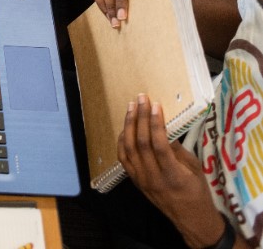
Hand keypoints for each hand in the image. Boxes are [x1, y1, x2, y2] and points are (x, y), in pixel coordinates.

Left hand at [118, 95, 226, 248]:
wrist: (191, 220)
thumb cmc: (197, 192)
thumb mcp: (194, 168)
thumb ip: (177, 149)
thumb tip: (164, 127)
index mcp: (173, 175)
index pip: (159, 145)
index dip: (155, 123)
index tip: (155, 105)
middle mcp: (154, 178)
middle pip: (141, 143)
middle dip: (140, 117)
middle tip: (141, 98)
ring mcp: (142, 180)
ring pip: (129, 149)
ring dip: (128, 125)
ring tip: (131, 107)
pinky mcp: (136, 182)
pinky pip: (123, 159)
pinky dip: (122, 141)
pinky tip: (125, 128)